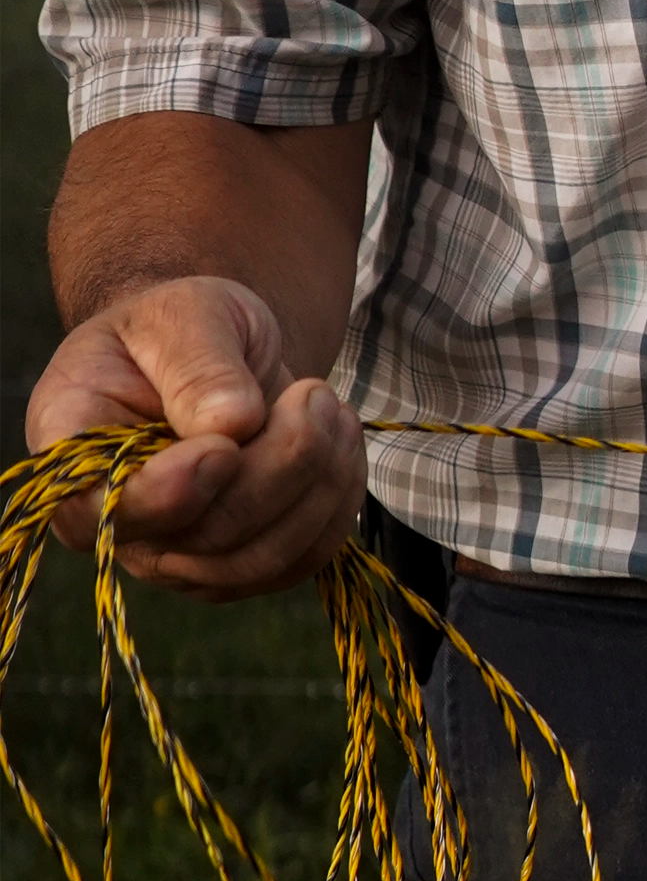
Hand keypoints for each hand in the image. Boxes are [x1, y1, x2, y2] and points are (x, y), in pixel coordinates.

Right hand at [25, 278, 367, 595]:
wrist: (213, 354)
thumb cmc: (180, 329)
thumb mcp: (183, 316)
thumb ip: (199, 365)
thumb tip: (233, 424)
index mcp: (73, 450)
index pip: (97, 510)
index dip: (166, 493)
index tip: (224, 446)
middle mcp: (118, 519)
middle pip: (207, 535)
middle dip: (280, 465)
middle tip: (315, 394)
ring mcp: (177, 554)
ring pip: (261, 558)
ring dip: (319, 483)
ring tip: (331, 408)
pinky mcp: (238, 565)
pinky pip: (301, 560)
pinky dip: (337, 504)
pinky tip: (339, 443)